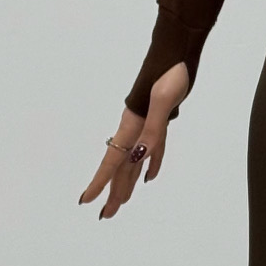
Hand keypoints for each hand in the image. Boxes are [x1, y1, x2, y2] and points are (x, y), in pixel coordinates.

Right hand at [78, 62, 189, 219]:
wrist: (179, 49)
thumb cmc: (171, 71)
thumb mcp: (164, 99)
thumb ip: (153, 129)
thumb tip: (140, 158)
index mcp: (132, 124)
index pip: (113, 160)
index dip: (100, 182)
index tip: (86, 201)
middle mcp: (135, 126)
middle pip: (121, 166)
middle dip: (113, 191)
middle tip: (106, 215)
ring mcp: (146, 122)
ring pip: (134, 160)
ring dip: (128, 182)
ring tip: (120, 203)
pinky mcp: (160, 118)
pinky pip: (152, 149)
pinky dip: (151, 164)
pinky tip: (149, 177)